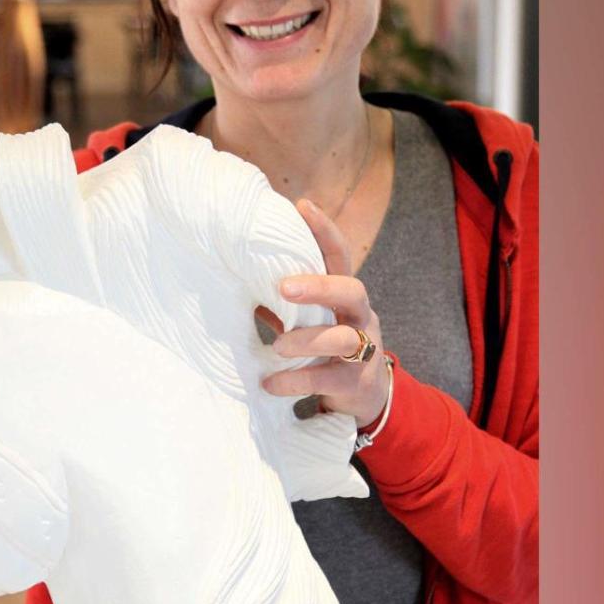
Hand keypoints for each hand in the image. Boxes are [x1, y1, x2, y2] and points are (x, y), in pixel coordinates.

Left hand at [261, 199, 390, 427]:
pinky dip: (295, 381)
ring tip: (277, 347)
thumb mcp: (311, 321)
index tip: (303, 206)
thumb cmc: (327, 349)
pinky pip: (326, 379)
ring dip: (306, 340)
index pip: (339, 257)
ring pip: (342, 339)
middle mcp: (359, 318)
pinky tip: (270, 383)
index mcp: (344, 297)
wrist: (367, 398)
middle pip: (352, 291)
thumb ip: (283, 303)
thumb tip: (236, 275)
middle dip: (320, 287)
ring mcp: (362, 352)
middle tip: (284, 288)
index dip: (325, 231)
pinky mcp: (354, 384)